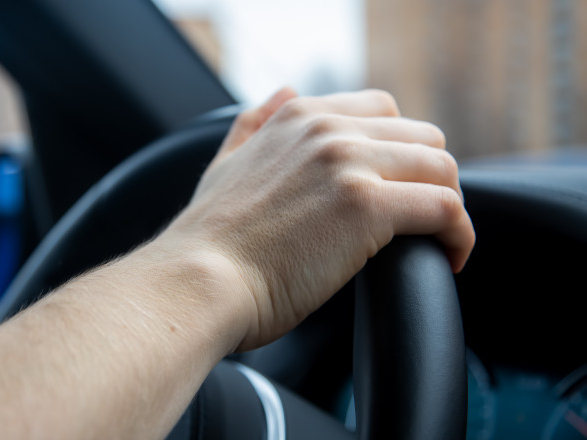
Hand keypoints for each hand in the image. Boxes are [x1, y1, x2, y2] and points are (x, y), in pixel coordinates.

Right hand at [159, 89, 474, 350]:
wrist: (198, 280)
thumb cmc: (210, 240)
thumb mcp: (225, 163)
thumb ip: (255, 123)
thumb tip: (284, 90)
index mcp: (299, 117)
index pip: (384, 111)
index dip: (401, 152)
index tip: (399, 189)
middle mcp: (327, 130)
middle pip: (422, 136)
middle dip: (428, 178)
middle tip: (421, 221)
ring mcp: (348, 163)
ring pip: (441, 167)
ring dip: (448, 205)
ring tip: (438, 240)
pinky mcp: (368, 206)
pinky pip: (446, 208)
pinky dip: (459, 234)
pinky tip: (450, 258)